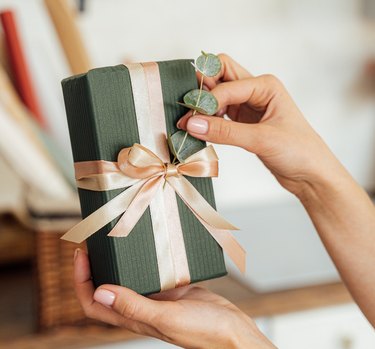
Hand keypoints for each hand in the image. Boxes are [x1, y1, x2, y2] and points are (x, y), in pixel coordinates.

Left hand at [74, 248, 275, 348]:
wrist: (232, 331)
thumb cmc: (203, 332)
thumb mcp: (166, 317)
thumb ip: (134, 307)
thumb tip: (100, 292)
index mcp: (134, 318)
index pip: (94, 303)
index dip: (81, 281)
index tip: (81, 255)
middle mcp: (141, 307)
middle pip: (107, 288)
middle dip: (96, 267)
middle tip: (95, 242)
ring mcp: (157, 297)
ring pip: (129, 278)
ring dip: (119, 262)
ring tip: (117, 240)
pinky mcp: (172, 288)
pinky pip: (152, 273)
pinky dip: (145, 260)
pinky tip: (150, 246)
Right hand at [177, 54, 345, 196]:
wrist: (311, 173)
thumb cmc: (299, 151)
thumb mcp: (262, 139)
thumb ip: (225, 132)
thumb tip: (192, 124)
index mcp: (265, 85)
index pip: (225, 85)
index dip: (206, 101)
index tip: (189, 120)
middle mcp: (255, 90)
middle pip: (220, 74)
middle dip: (202, 87)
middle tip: (188, 108)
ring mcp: (248, 105)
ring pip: (217, 93)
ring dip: (203, 104)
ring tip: (190, 123)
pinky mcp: (242, 122)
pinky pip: (219, 113)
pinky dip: (208, 119)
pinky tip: (201, 130)